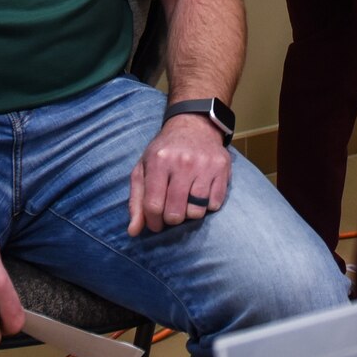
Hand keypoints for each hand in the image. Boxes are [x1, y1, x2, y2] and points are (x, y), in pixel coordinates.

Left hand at [128, 114, 231, 235]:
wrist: (194, 124)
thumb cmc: (165, 151)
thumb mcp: (144, 168)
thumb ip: (136, 201)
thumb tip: (133, 231)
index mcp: (159, 161)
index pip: (153, 206)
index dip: (152, 222)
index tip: (155, 223)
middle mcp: (182, 162)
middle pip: (175, 213)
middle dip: (171, 219)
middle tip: (171, 211)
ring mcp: (204, 165)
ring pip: (196, 212)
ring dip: (190, 213)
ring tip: (186, 201)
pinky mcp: (222, 167)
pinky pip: (215, 204)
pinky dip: (207, 205)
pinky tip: (201, 193)